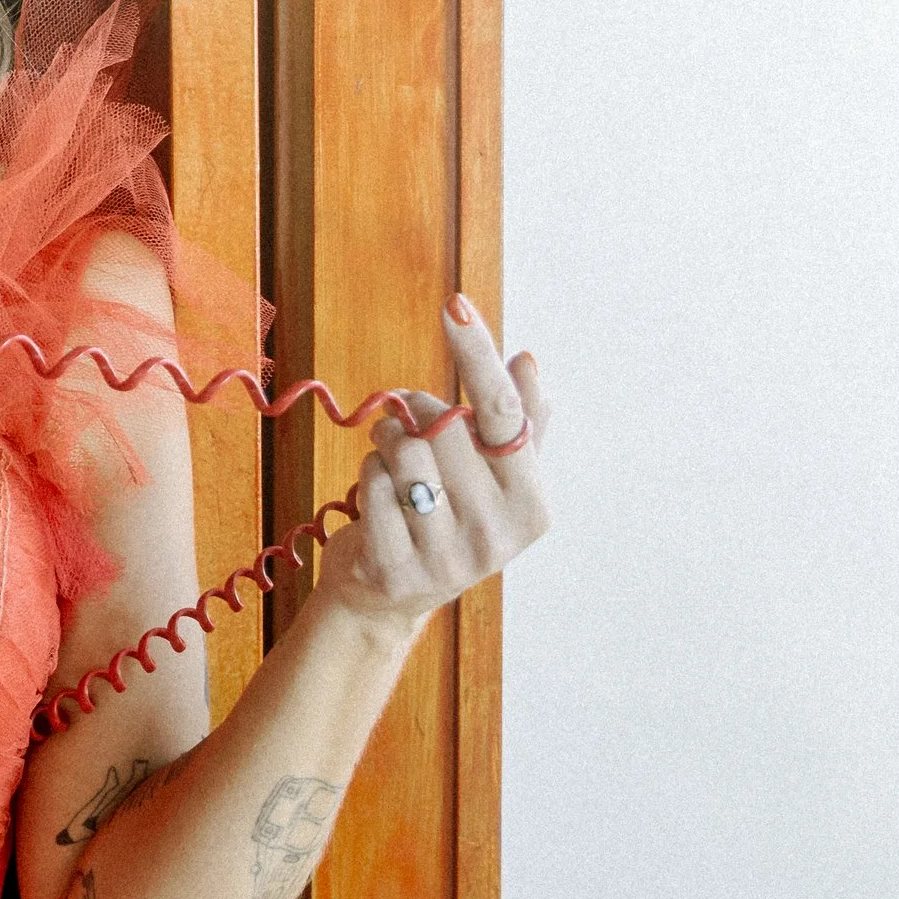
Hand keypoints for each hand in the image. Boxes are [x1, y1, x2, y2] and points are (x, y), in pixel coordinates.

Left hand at [310, 297, 550, 639]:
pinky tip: (377, 500)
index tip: (454, 303)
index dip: (477, 353)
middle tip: (413, 432)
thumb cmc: (442, 517)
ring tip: (393, 465)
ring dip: (387, 442)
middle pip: (444, 426)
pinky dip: (366, 476)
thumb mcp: (490, 475)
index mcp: (531, 504)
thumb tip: (529, 361)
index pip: (502, 412)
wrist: (386, 595)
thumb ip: (518, 422)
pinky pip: (371, 482)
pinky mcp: (399, 568)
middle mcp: (499, 534)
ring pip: (404, 450)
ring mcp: (450, 557)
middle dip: (417, 414)